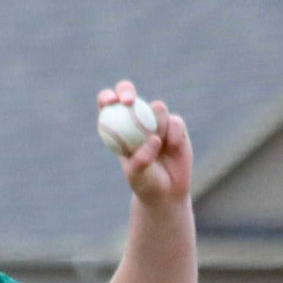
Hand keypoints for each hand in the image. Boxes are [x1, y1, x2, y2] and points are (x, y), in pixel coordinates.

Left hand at [98, 80, 192, 204]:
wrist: (167, 191)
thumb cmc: (145, 183)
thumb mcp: (138, 175)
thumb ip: (141, 159)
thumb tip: (152, 139)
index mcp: (118, 128)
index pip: (108, 106)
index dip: (107, 97)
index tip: (111, 102)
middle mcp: (135, 120)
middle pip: (128, 94)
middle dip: (126, 90)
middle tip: (129, 101)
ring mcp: (156, 121)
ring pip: (157, 108)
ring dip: (157, 124)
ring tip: (159, 147)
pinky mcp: (176, 126)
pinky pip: (175, 121)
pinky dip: (174, 132)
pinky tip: (173, 145)